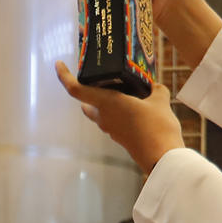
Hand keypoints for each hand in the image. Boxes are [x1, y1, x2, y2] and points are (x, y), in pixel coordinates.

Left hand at [55, 66, 185, 176]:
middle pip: (88, 100)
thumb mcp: (160, 101)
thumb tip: (154, 86)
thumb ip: (155, 89)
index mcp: (107, 103)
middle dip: (91, 88)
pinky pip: (114, 121)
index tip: (58, 64)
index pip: (76, 89)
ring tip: (129, 89)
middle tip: (104, 77)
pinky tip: (139, 107)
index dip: (64, 76)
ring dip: (108, 101)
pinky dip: (120, 112)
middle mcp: (104, 117)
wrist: (163, 158)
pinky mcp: (120, 138)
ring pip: (101, 111)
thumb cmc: (157, 127)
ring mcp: (111, 129)